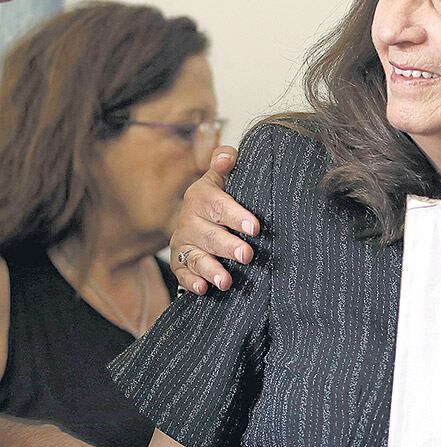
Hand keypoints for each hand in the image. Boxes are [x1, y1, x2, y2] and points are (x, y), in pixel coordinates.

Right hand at [170, 146, 258, 294]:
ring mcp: (184, 242)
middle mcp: (190, 220)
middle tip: (247, 255)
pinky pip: (183, 273)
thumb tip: (226, 157)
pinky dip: (191, 281)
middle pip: (209, 235)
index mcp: (202, 196)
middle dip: (228, 246)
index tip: (255, 228)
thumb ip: (226, 162)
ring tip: (226, 281)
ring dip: (211, 269)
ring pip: (196, 257)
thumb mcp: (224, 176)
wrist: (203, 213)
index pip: (218, 205)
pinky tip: (203, 289)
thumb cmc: (223, 195)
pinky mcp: (180, 261)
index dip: (236, 216)